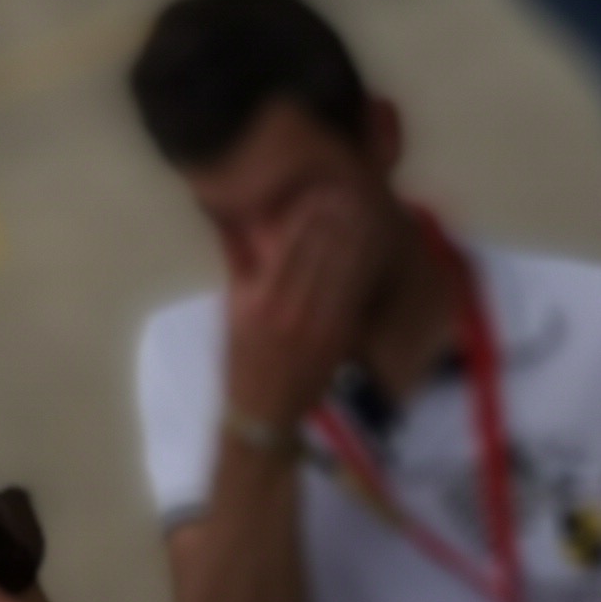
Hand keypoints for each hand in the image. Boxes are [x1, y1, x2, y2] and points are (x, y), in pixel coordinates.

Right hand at [221, 200, 379, 434]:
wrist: (262, 415)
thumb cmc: (245, 359)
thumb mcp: (234, 307)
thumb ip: (238, 262)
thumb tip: (232, 217)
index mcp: (259, 299)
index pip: (286, 248)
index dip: (305, 218)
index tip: (318, 189)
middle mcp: (286, 310)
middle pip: (314, 255)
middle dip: (331, 221)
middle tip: (346, 186)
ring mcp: (313, 327)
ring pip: (335, 274)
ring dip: (349, 240)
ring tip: (360, 207)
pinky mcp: (333, 343)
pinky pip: (348, 300)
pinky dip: (357, 273)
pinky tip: (368, 252)